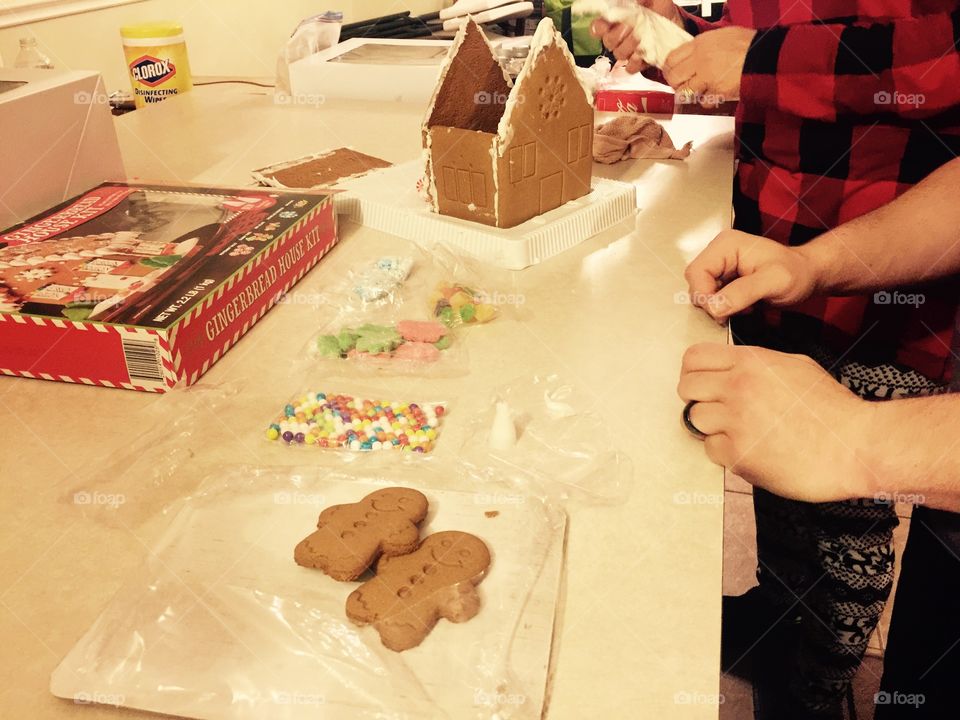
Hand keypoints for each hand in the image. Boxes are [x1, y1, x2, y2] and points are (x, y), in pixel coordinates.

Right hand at [590, 0, 682, 73]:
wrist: (674, 20)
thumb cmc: (657, 6)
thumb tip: (634, 1)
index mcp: (615, 21)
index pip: (598, 28)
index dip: (598, 29)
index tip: (605, 25)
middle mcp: (618, 37)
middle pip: (608, 42)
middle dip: (617, 35)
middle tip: (629, 27)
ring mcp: (628, 50)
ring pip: (618, 54)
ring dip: (628, 46)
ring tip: (640, 37)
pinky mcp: (638, 62)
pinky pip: (630, 68)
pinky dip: (635, 62)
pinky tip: (642, 54)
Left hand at [663, 27, 755, 106]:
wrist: (764, 56)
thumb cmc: (747, 44)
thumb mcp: (720, 36)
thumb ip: (702, 46)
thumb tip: (689, 57)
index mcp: (700, 44)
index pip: (671, 59)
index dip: (669, 69)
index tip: (672, 73)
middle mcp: (700, 60)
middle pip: (674, 78)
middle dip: (676, 83)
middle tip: (683, 84)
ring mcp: (707, 78)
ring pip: (684, 92)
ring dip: (690, 94)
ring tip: (700, 90)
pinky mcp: (716, 93)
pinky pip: (703, 102)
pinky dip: (707, 101)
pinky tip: (715, 94)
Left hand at [678, 344, 873, 501]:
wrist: (855, 446)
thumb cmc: (832, 410)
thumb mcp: (796, 367)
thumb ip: (758, 364)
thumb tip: (734, 367)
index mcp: (751, 363)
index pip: (694, 357)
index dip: (694, 370)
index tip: (702, 381)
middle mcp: (738, 388)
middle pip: (686, 387)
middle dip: (696, 398)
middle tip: (716, 408)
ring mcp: (735, 421)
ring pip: (694, 419)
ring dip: (711, 426)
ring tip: (737, 430)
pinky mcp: (738, 454)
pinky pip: (711, 449)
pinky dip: (725, 451)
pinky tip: (750, 449)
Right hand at [684, 229, 819, 321]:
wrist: (808, 276)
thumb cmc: (797, 273)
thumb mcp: (774, 282)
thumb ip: (743, 292)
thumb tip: (714, 306)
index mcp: (726, 245)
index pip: (696, 273)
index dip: (705, 295)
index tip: (723, 311)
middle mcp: (719, 252)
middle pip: (695, 283)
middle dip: (712, 302)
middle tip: (738, 309)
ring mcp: (721, 266)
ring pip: (701, 293)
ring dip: (719, 306)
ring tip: (745, 306)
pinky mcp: (724, 279)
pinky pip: (711, 298)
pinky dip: (724, 308)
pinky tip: (743, 306)